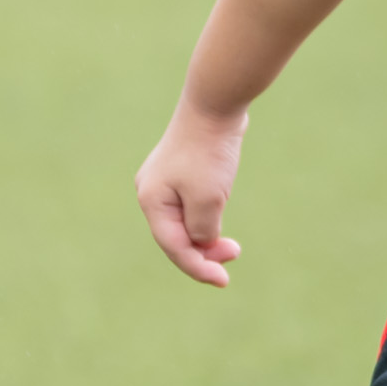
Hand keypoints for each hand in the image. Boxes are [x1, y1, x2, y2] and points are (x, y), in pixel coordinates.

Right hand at [136, 100, 249, 285]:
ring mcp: (165, 182)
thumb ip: (202, 230)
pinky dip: (206, 219)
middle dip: (203, 253)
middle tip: (234, 255)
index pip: (174, 247)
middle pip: (176, 237)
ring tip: (232, 244)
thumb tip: (202, 243)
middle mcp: (152, 193)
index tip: (224, 280)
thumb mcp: (208, 200)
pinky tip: (220, 218)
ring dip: (207, 237)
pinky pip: (190, 206)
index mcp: (152, 201)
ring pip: (184, 223)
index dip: (198, 268)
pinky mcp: (181, 173)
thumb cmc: (208, 152)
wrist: (214, 105)